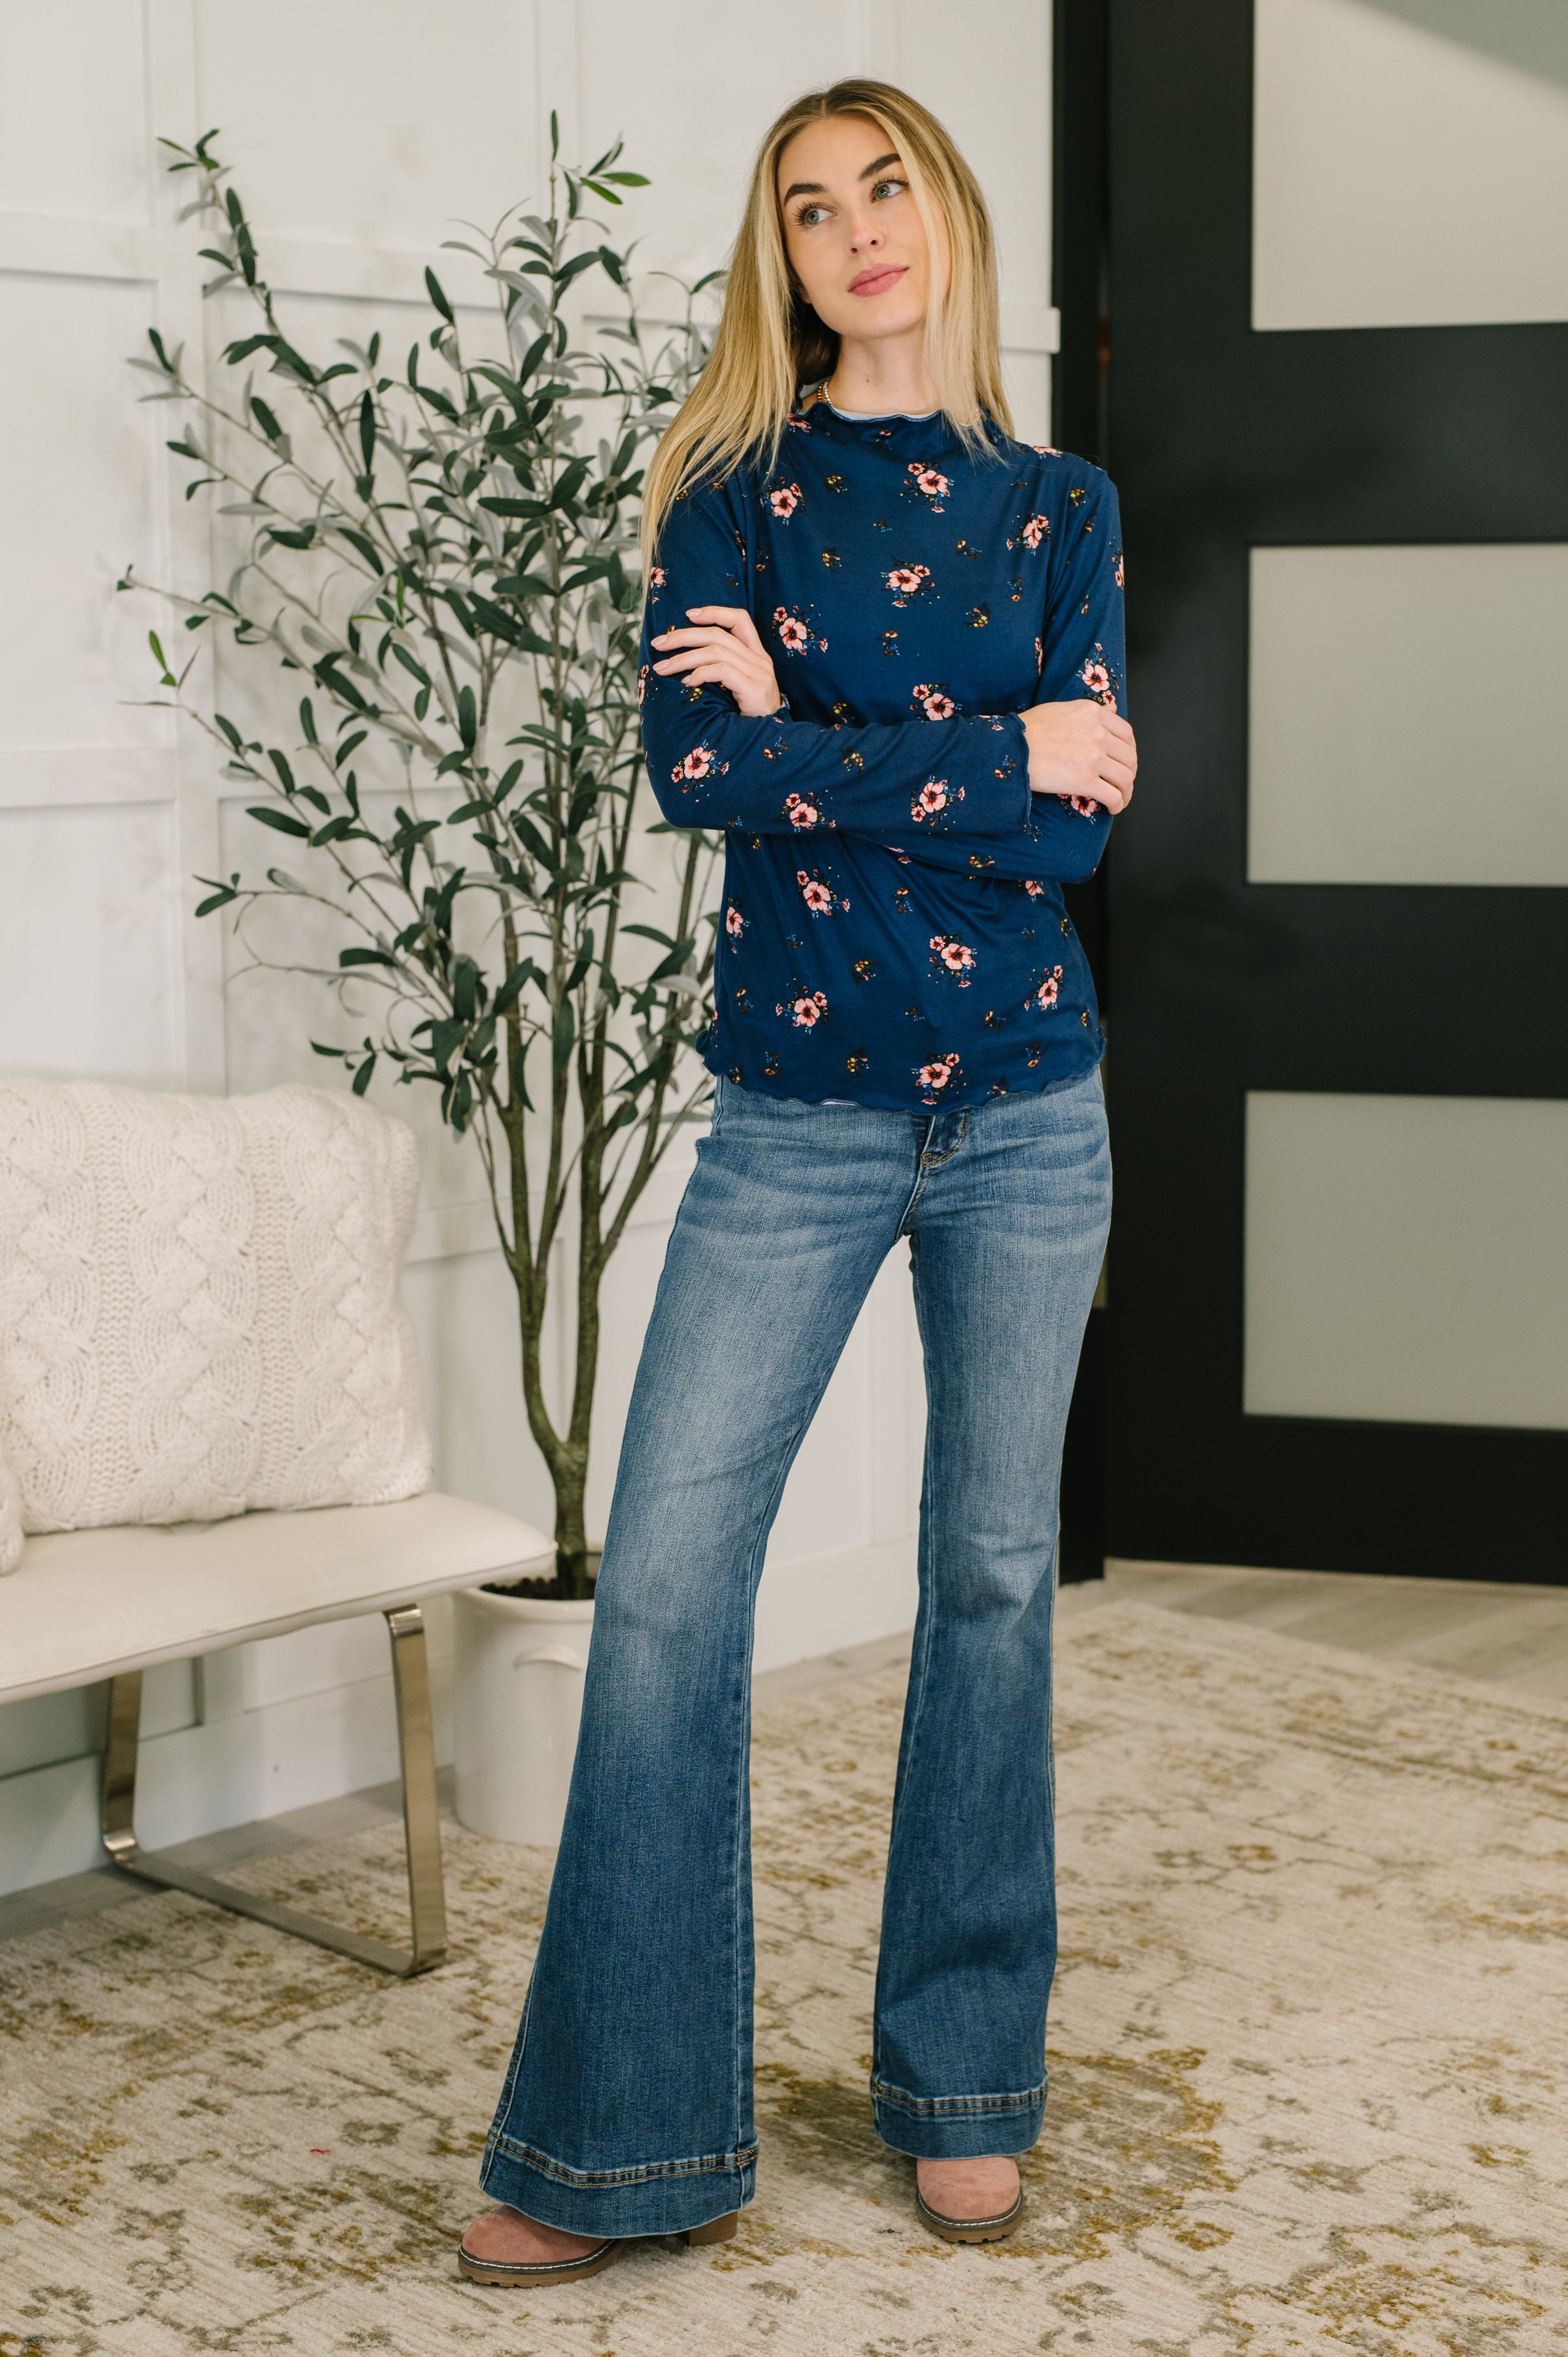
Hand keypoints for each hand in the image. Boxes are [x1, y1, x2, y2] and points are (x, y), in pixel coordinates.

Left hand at [650, 605, 782, 716]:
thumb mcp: (735, 687)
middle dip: (683, 636)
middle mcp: (759, 660)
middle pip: (717, 634)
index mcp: (756, 655)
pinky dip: (700, 673)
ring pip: (715, 651)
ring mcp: (759, 673)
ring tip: (664, 669)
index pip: (739, 619)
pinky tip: (687, 684)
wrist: (770, 739)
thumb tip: (684, 660)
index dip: (714, 612)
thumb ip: (720, 669)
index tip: (688, 615)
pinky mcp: (754, 688)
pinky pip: (722, 671)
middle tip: (658, 644)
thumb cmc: (747, 716)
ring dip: (684, 658)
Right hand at [1022, 699, 1136, 814]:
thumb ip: (1088, 712)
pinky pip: (1113, 795)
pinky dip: (1118, 804)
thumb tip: (1112, 709)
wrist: (1010, 748)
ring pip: (1125, 777)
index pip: (1126, 733)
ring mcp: (1093, 757)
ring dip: (1126, 791)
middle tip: (1122, 782)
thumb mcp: (1061, 709)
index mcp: (1093, 714)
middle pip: (1128, 757)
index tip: (1125, 760)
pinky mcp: (1085, 780)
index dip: (1130, 749)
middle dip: (1129, 772)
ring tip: (1120, 798)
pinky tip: (1113, 808)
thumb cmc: (1027, 730)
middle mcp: (1098, 733)